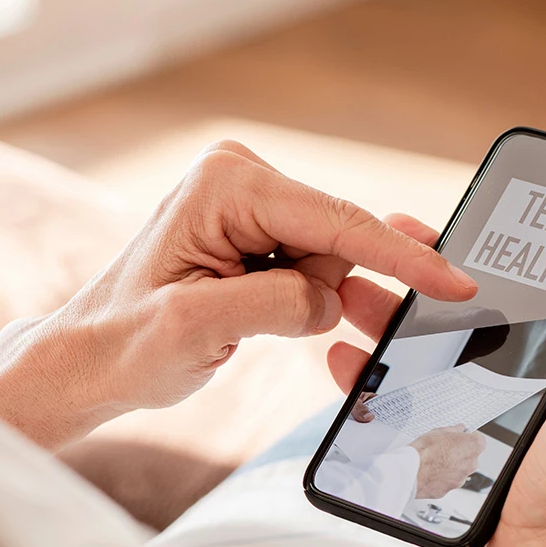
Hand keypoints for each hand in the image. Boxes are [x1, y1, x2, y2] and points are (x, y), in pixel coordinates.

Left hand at [0, 141, 475, 448]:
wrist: (90, 363)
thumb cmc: (124, 343)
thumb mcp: (196, 328)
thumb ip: (277, 304)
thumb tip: (329, 301)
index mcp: (226, 186)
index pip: (336, 221)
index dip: (402, 256)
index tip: (455, 281)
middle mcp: (243, 184)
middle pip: (342, 238)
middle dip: (364, 286)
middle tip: (403, 327)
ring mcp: (253, 210)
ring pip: (336, 258)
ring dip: (345, 301)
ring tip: (353, 338)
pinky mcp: (259, 239)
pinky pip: (318, 268)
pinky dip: (329, 302)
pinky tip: (336, 326)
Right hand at [327, 212, 545, 546]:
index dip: (512, 243)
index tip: (474, 212)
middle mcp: (540, 377)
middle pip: (480, 306)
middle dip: (435, 271)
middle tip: (393, 240)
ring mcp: (491, 408)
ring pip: (435, 343)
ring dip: (394, 313)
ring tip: (356, 287)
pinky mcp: (452, 439)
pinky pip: (407, 393)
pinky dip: (376, 372)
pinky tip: (347, 354)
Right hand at [409, 425, 486, 498]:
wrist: (411, 471)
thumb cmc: (425, 451)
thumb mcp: (439, 431)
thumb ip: (454, 430)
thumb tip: (458, 429)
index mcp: (472, 447)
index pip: (479, 440)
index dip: (469, 437)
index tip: (461, 435)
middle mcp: (471, 464)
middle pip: (470, 456)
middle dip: (460, 452)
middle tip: (445, 447)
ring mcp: (461, 479)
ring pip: (459, 470)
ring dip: (452, 465)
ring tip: (435, 460)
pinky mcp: (449, 490)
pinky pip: (448, 480)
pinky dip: (442, 477)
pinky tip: (431, 470)